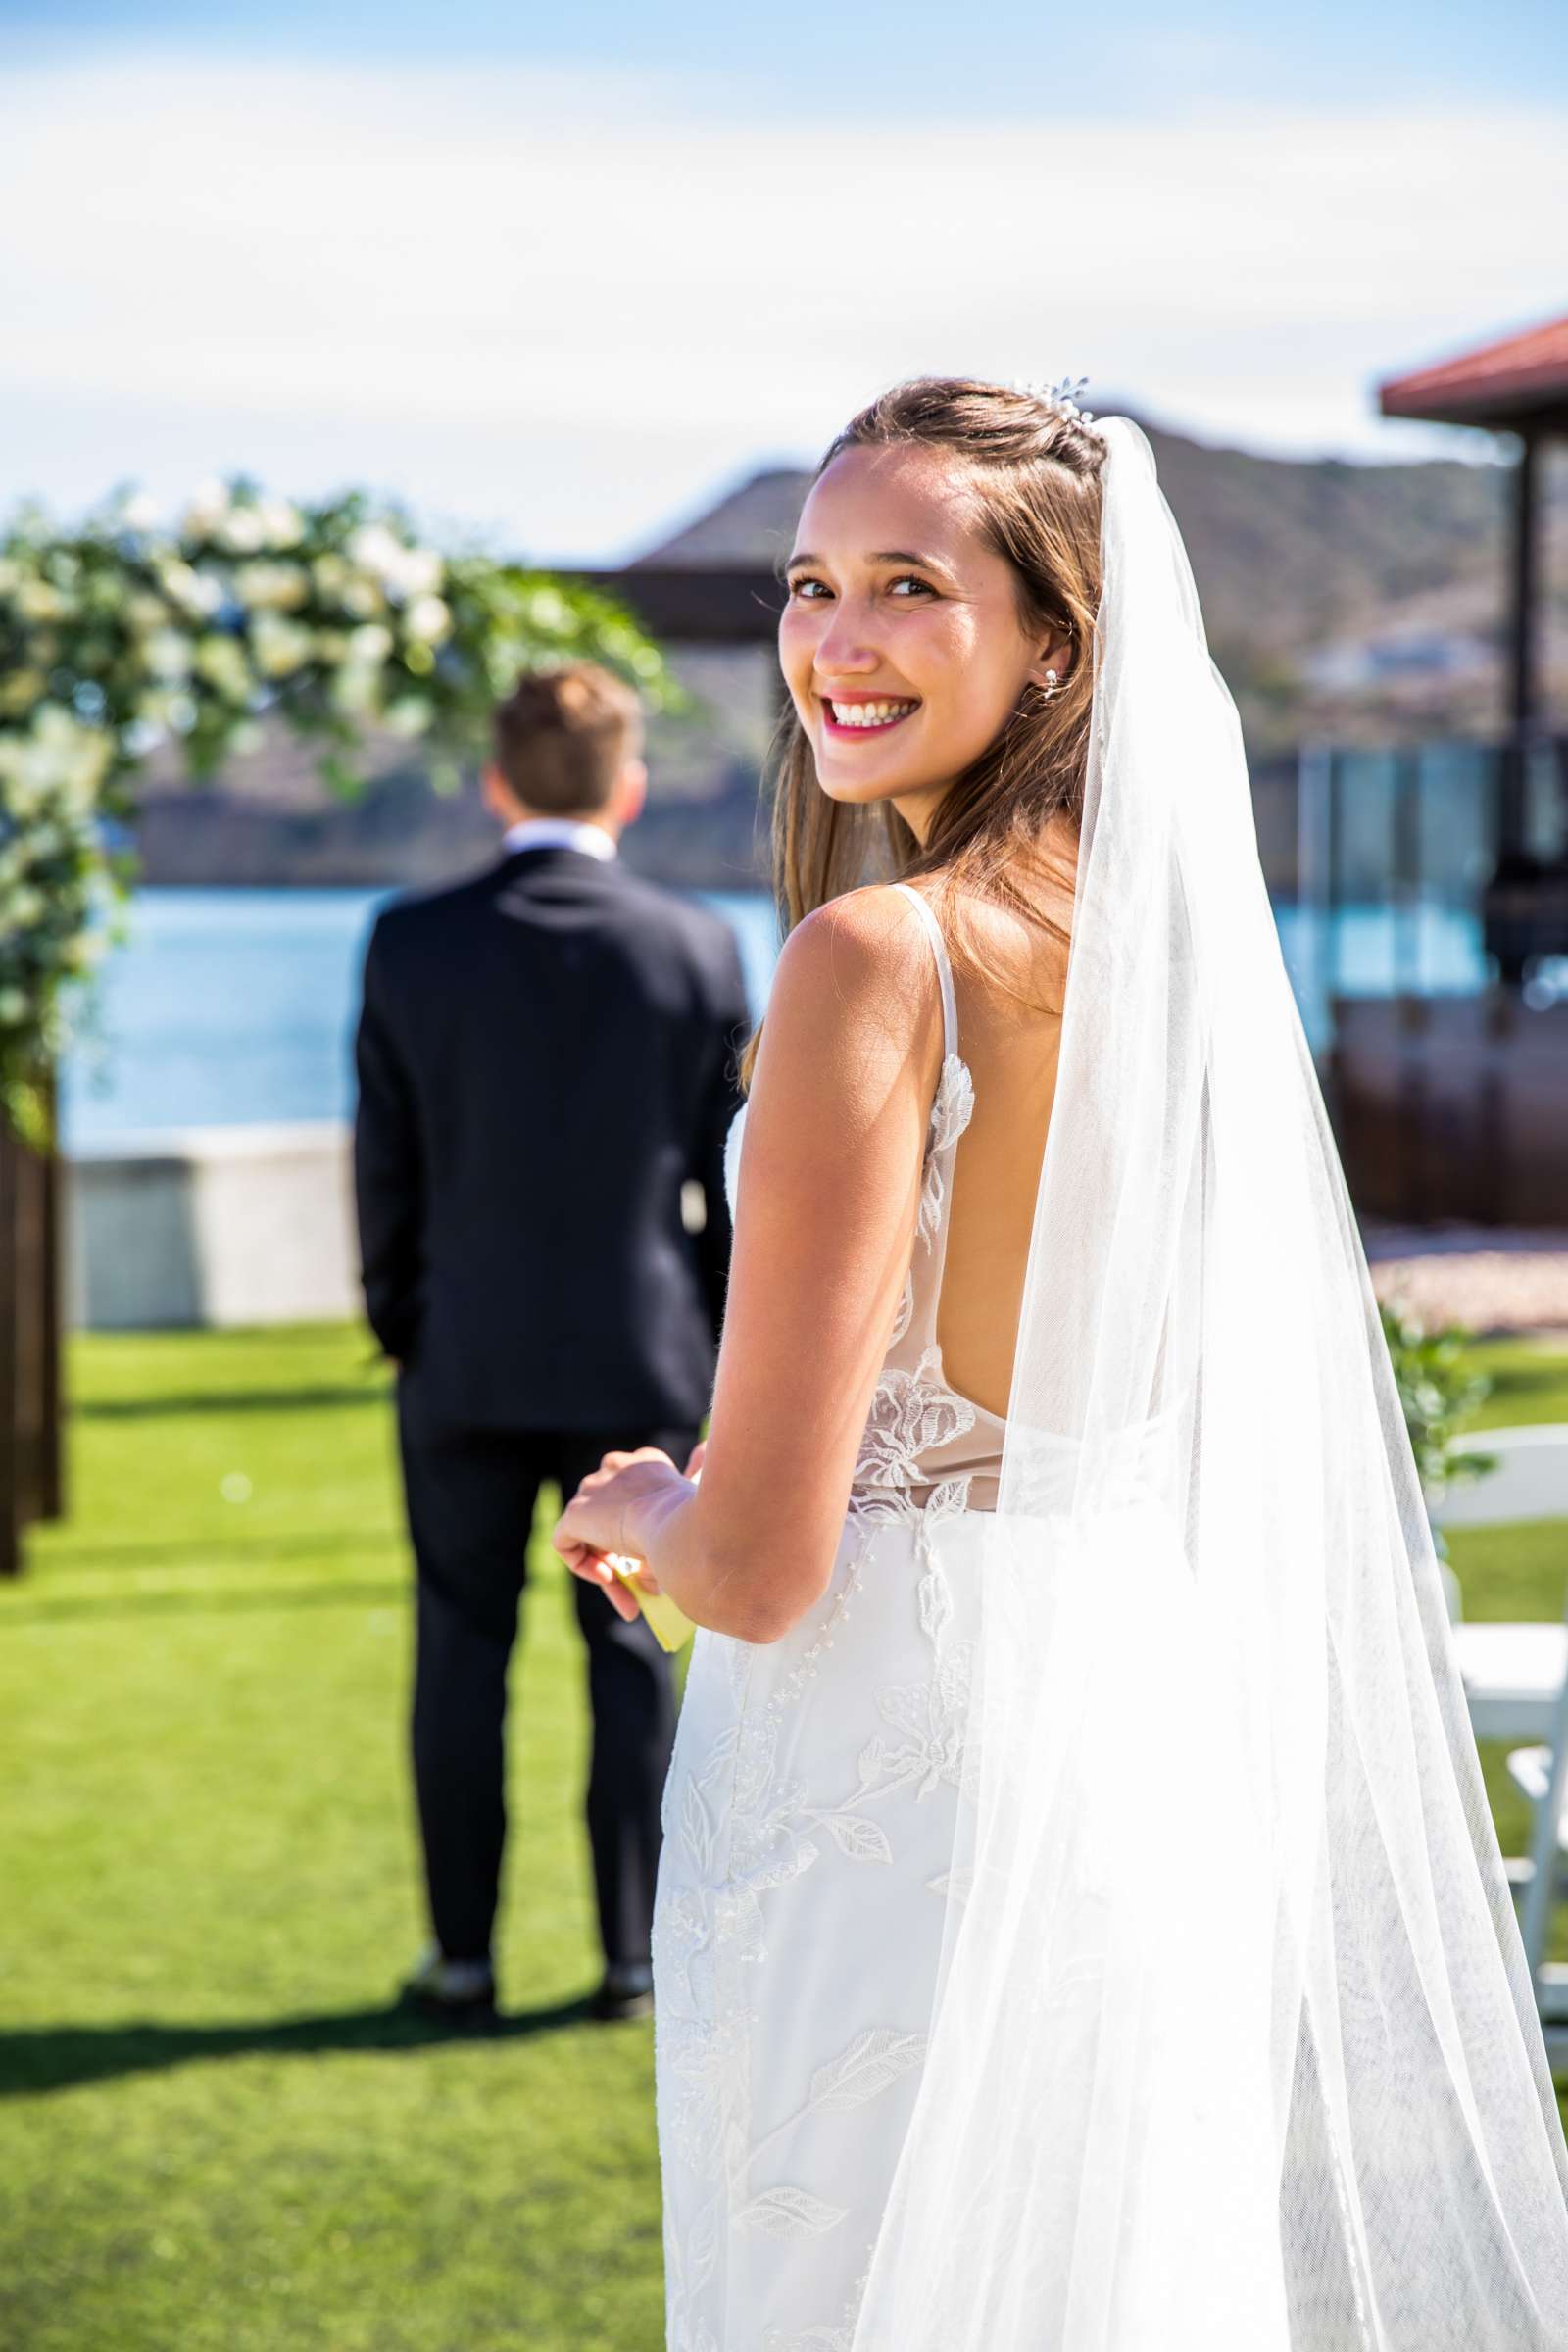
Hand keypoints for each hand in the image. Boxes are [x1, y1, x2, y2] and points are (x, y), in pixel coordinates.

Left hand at [552, 1448, 688, 1622]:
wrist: (680, 1523)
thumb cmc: (696, 1528)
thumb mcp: (686, 1527)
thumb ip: (668, 1538)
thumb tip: (651, 1575)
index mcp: (649, 1464)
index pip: (634, 1497)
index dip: (639, 1530)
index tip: (652, 1556)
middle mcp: (618, 1466)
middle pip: (609, 1513)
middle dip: (620, 1550)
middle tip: (638, 1585)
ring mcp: (594, 1487)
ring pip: (590, 1531)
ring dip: (605, 1561)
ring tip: (624, 1586)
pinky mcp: (576, 1512)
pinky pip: (566, 1542)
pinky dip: (582, 1563)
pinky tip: (606, 1577)